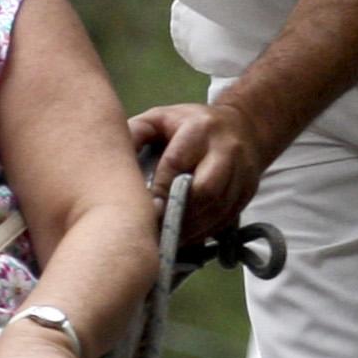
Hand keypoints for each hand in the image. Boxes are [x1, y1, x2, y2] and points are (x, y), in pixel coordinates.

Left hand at [128, 99, 270, 232]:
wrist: (242, 126)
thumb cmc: (189, 124)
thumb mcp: (160, 118)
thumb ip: (136, 133)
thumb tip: (109, 157)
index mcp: (201, 129)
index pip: (178, 164)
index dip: (161, 190)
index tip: (144, 209)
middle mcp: (226, 151)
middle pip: (206, 190)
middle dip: (179, 213)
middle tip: (155, 229)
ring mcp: (242, 173)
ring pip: (217, 210)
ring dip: (190, 229)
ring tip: (165, 240)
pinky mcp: (248, 193)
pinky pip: (225, 219)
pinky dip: (203, 232)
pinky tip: (183, 238)